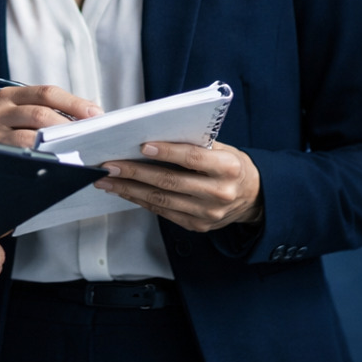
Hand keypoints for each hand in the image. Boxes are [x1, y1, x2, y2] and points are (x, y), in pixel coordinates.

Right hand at [0, 84, 100, 147]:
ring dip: (59, 143)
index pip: (46, 93)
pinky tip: (60, 161)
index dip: (74, 103)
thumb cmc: (12, 134)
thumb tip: (92, 114)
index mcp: (10, 95)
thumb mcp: (26, 115)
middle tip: (90, 134)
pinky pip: (23, 156)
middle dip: (69, 125)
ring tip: (78, 148)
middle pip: (40, 114)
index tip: (96, 114)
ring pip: (31, 137)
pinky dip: (45, 157)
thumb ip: (53, 111)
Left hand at [94, 140, 263, 232]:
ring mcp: (207, 213)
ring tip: (108, 180)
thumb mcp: (223, 148)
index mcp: (227, 168)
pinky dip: (141, 200)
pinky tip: (125, 191)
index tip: (142, 146)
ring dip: (130, 189)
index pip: (193, 158)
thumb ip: (196, 144)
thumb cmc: (232, 166)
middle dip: (135, 173)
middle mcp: (218, 192)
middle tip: (110, 165)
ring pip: (161, 200)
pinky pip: (163, 212)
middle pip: (170, 182)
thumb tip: (156, 135)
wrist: (253, 197)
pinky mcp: (196, 226)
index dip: (167, 152)